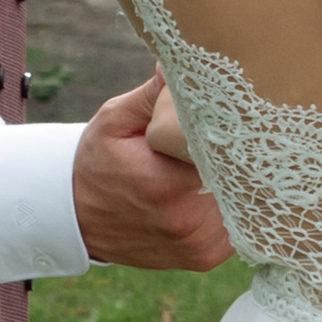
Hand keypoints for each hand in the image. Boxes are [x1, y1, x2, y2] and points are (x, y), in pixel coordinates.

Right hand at [73, 71, 231, 271]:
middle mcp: (186, 221)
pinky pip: (237, 226)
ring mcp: (198, 245)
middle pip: (240, 179)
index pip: (225, 152)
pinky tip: (220, 186)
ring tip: (231, 159)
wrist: (76, 218)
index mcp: (166, 184)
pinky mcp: (204, 258)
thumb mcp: (115, 120)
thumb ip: (152, 95)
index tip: (239, 116)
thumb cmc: (99, 161)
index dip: (236, 133)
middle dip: (241, 155)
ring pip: (242, 203)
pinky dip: (233, 205)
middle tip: (245, 132)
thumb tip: (178, 63)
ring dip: (240, 182)